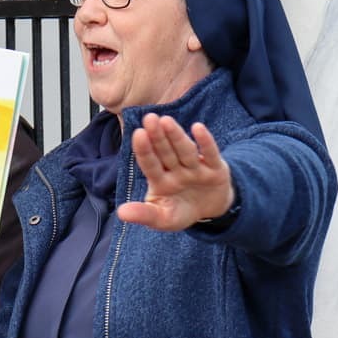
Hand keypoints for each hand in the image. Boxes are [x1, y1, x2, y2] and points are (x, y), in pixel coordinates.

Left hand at [117, 114, 235, 231]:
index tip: (138, 134)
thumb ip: (144, 215)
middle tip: (149, 118)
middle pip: (166, 152)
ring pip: (185, 150)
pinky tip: (198, 128)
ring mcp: (195, 167)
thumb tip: (121, 213)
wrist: (211, 210)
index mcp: (160, 180)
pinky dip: (205, 142)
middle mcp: (176, 170)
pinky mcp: (215, 168)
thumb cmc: (182, 212)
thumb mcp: (163, 219)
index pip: (150, 164)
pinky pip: (210, 154)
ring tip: (166, 121)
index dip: (144, 150)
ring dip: (176, 136)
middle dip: (158, 137)